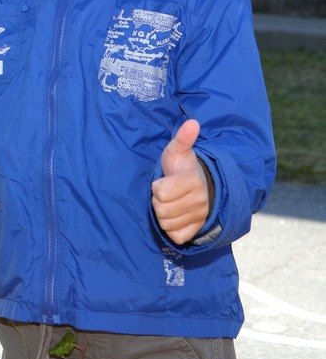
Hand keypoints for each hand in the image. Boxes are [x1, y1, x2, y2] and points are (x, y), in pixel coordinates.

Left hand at [151, 119, 210, 244]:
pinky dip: (172, 228)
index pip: (160, 192)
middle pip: (161, 210)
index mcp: (192, 181)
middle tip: (166, 193)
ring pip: (167, 224)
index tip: (163, 181)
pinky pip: (176, 236)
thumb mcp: (178, 151)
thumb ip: (183, 138)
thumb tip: (192, 122)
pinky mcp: (197, 230)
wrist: (201, 186)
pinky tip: (176, 216)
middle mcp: (200, 201)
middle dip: (158, 202)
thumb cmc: (182, 168)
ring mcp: (200, 217)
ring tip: (171, 203)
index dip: (156, 187)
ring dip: (164, 215)